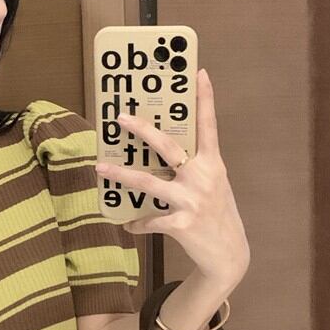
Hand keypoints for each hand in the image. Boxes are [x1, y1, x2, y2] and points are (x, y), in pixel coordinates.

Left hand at [94, 69, 249, 281]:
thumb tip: (161, 155)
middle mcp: (203, 178)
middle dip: (143, 130)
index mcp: (213, 164)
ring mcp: (192, 201)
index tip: (198, 73)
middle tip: (121, 118)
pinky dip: (136, 223)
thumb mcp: (213, 185)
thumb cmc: (217, 215)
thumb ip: (193, 168)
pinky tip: (128, 225)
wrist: (229, 255)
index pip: (209, 126)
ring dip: (121, 175)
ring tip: (100, 169)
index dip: (204, 99)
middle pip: (168, 147)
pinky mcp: (182, 224)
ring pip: (149, 183)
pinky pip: (149, 220)